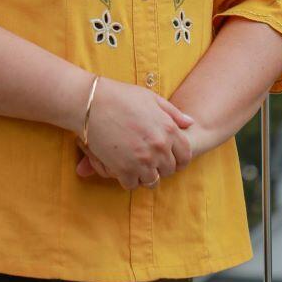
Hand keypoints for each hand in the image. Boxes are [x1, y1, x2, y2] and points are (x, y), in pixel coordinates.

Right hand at [74, 92, 194, 185]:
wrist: (91, 103)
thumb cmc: (121, 96)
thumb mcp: (151, 98)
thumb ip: (173, 113)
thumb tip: (190, 123)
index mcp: (169, 129)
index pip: (185, 156)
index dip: (178, 159)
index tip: (168, 158)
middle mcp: (159, 147)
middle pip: (169, 170)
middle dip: (161, 167)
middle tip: (148, 160)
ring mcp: (142, 160)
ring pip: (152, 181)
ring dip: (145, 175)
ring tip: (135, 165)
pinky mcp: (124, 169)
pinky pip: (132, 184)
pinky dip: (128, 179)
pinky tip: (123, 168)